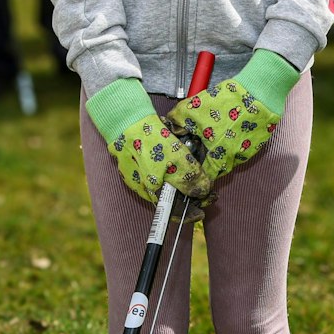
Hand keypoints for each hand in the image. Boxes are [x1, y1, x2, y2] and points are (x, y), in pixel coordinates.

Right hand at [86, 79, 213, 203]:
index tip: (204, 208)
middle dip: (190, 194)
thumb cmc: (150, 140)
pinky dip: (170, 169)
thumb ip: (190, 179)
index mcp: (152, 191)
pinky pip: (156, 172)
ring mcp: (137, 176)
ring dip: (181, 180)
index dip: (189, 213)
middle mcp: (142, 187)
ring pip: (164, 184)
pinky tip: (179, 159)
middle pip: (170, 198)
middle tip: (207, 188)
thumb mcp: (177, 159)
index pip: (172, 212)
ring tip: (196, 171)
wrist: (126, 120)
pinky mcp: (135, 164)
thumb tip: (202, 193)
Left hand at [164, 51, 296, 181]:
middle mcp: (234, 158)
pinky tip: (231, 129)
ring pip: (231, 158)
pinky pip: (243, 147)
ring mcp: (248, 151)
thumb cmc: (228, 102)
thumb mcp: (194, 108)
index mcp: (218, 156)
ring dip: (223, 151)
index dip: (197, 173)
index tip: (193, 168)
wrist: (259, 93)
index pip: (206, 176)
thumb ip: (177, 119)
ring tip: (217, 136)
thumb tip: (171, 126)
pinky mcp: (258, 142)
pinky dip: (235, 142)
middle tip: (203, 150)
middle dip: (210, 162)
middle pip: (219, 169)